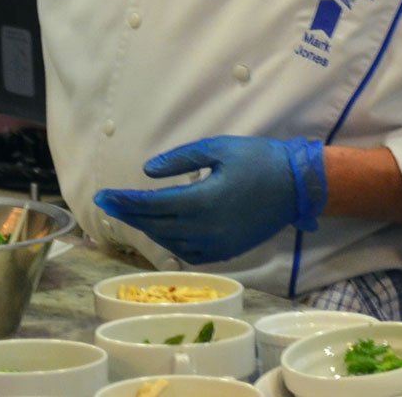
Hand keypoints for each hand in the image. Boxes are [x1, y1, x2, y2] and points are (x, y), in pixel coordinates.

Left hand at [94, 136, 326, 264]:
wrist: (298, 186)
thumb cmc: (258, 160)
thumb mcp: (218, 148)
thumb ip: (180, 160)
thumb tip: (147, 172)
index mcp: (201, 200)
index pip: (151, 205)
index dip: (124, 201)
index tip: (103, 196)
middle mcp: (205, 228)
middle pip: (155, 224)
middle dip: (128, 214)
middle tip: (107, 203)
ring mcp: (216, 244)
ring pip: (169, 242)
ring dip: (148, 228)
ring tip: (132, 213)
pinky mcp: (226, 250)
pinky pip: (188, 253)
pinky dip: (170, 243)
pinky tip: (162, 230)